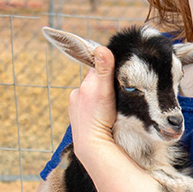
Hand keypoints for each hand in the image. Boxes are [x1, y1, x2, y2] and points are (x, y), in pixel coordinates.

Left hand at [69, 45, 116, 165]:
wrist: (91, 144)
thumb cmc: (100, 117)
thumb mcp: (105, 91)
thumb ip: (104, 70)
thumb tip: (101, 48)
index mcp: (85, 83)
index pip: (98, 69)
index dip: (108, 71)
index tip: (118, 79)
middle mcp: (77, 92)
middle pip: (94, 82)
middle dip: (104, 86)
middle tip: (116, 95)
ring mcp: (74, 106)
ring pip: (90, 95)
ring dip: (98, 98)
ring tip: (108, 109)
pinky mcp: (75, 117)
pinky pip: (86, 108)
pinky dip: (93, 109)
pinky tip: (100, 116)